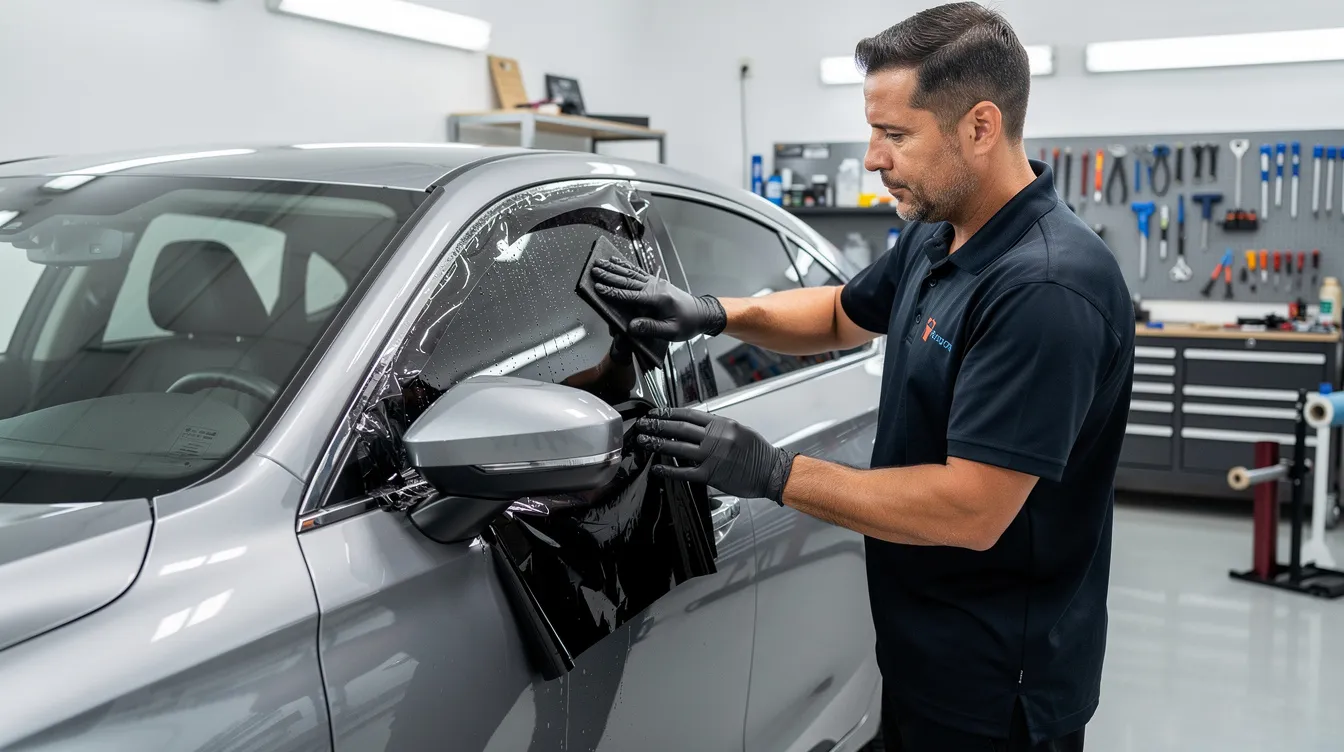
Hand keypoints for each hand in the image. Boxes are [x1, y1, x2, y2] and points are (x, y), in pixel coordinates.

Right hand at [590, 256, 725, 340]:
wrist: (702, 313)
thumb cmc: (688, 323)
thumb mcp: (671, 331)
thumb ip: (650, 328)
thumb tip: (631, 326)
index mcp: (658, 299)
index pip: (632, 295)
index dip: (614, 292)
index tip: (599, 288)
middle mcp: (656, 287)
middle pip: (629, 280)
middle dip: (610, 275)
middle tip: (594, 270)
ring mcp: (655, 283)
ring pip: (631, 273)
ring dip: (614, 268)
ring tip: (600, 263)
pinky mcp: (656, 283)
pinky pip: (638, 273)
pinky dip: (626, 266)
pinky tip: (616, 261)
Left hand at [634, 408, 795, 502]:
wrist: (771, 472)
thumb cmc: (758, 453)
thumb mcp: (739, 430)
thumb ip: (718, 427)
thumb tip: (697, 425)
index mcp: (722, 424)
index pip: (690, 414)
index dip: (669, 412)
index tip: (656, 413)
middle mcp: (716, 438)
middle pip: (680, 428)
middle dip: (658, 425)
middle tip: (643, 425)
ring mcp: (712, 456)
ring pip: (678, 447)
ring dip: (657, 444)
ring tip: (644, 442)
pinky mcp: (711, 475)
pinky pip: (684, 472)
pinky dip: (668, 470)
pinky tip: (657, 468)